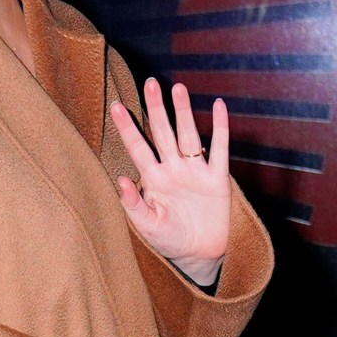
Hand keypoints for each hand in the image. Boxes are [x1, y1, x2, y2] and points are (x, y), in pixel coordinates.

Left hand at [110, 78, 229, 286]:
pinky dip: (220, 128)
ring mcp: (195, 171)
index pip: (137, 147)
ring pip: (189, 135)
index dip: (127, 127)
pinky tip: (219, 106)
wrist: (198, 254)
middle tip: (150, 82)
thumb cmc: (168, 239)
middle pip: (162, 132)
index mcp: (152, 178)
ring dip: (184, 112)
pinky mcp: (217, 179)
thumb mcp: (147, 225)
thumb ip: (133, 204)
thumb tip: (121, 180)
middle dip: (156, 108)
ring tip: (178, 88)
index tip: (115, 105)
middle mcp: (172, 168)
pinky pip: (220, 149)